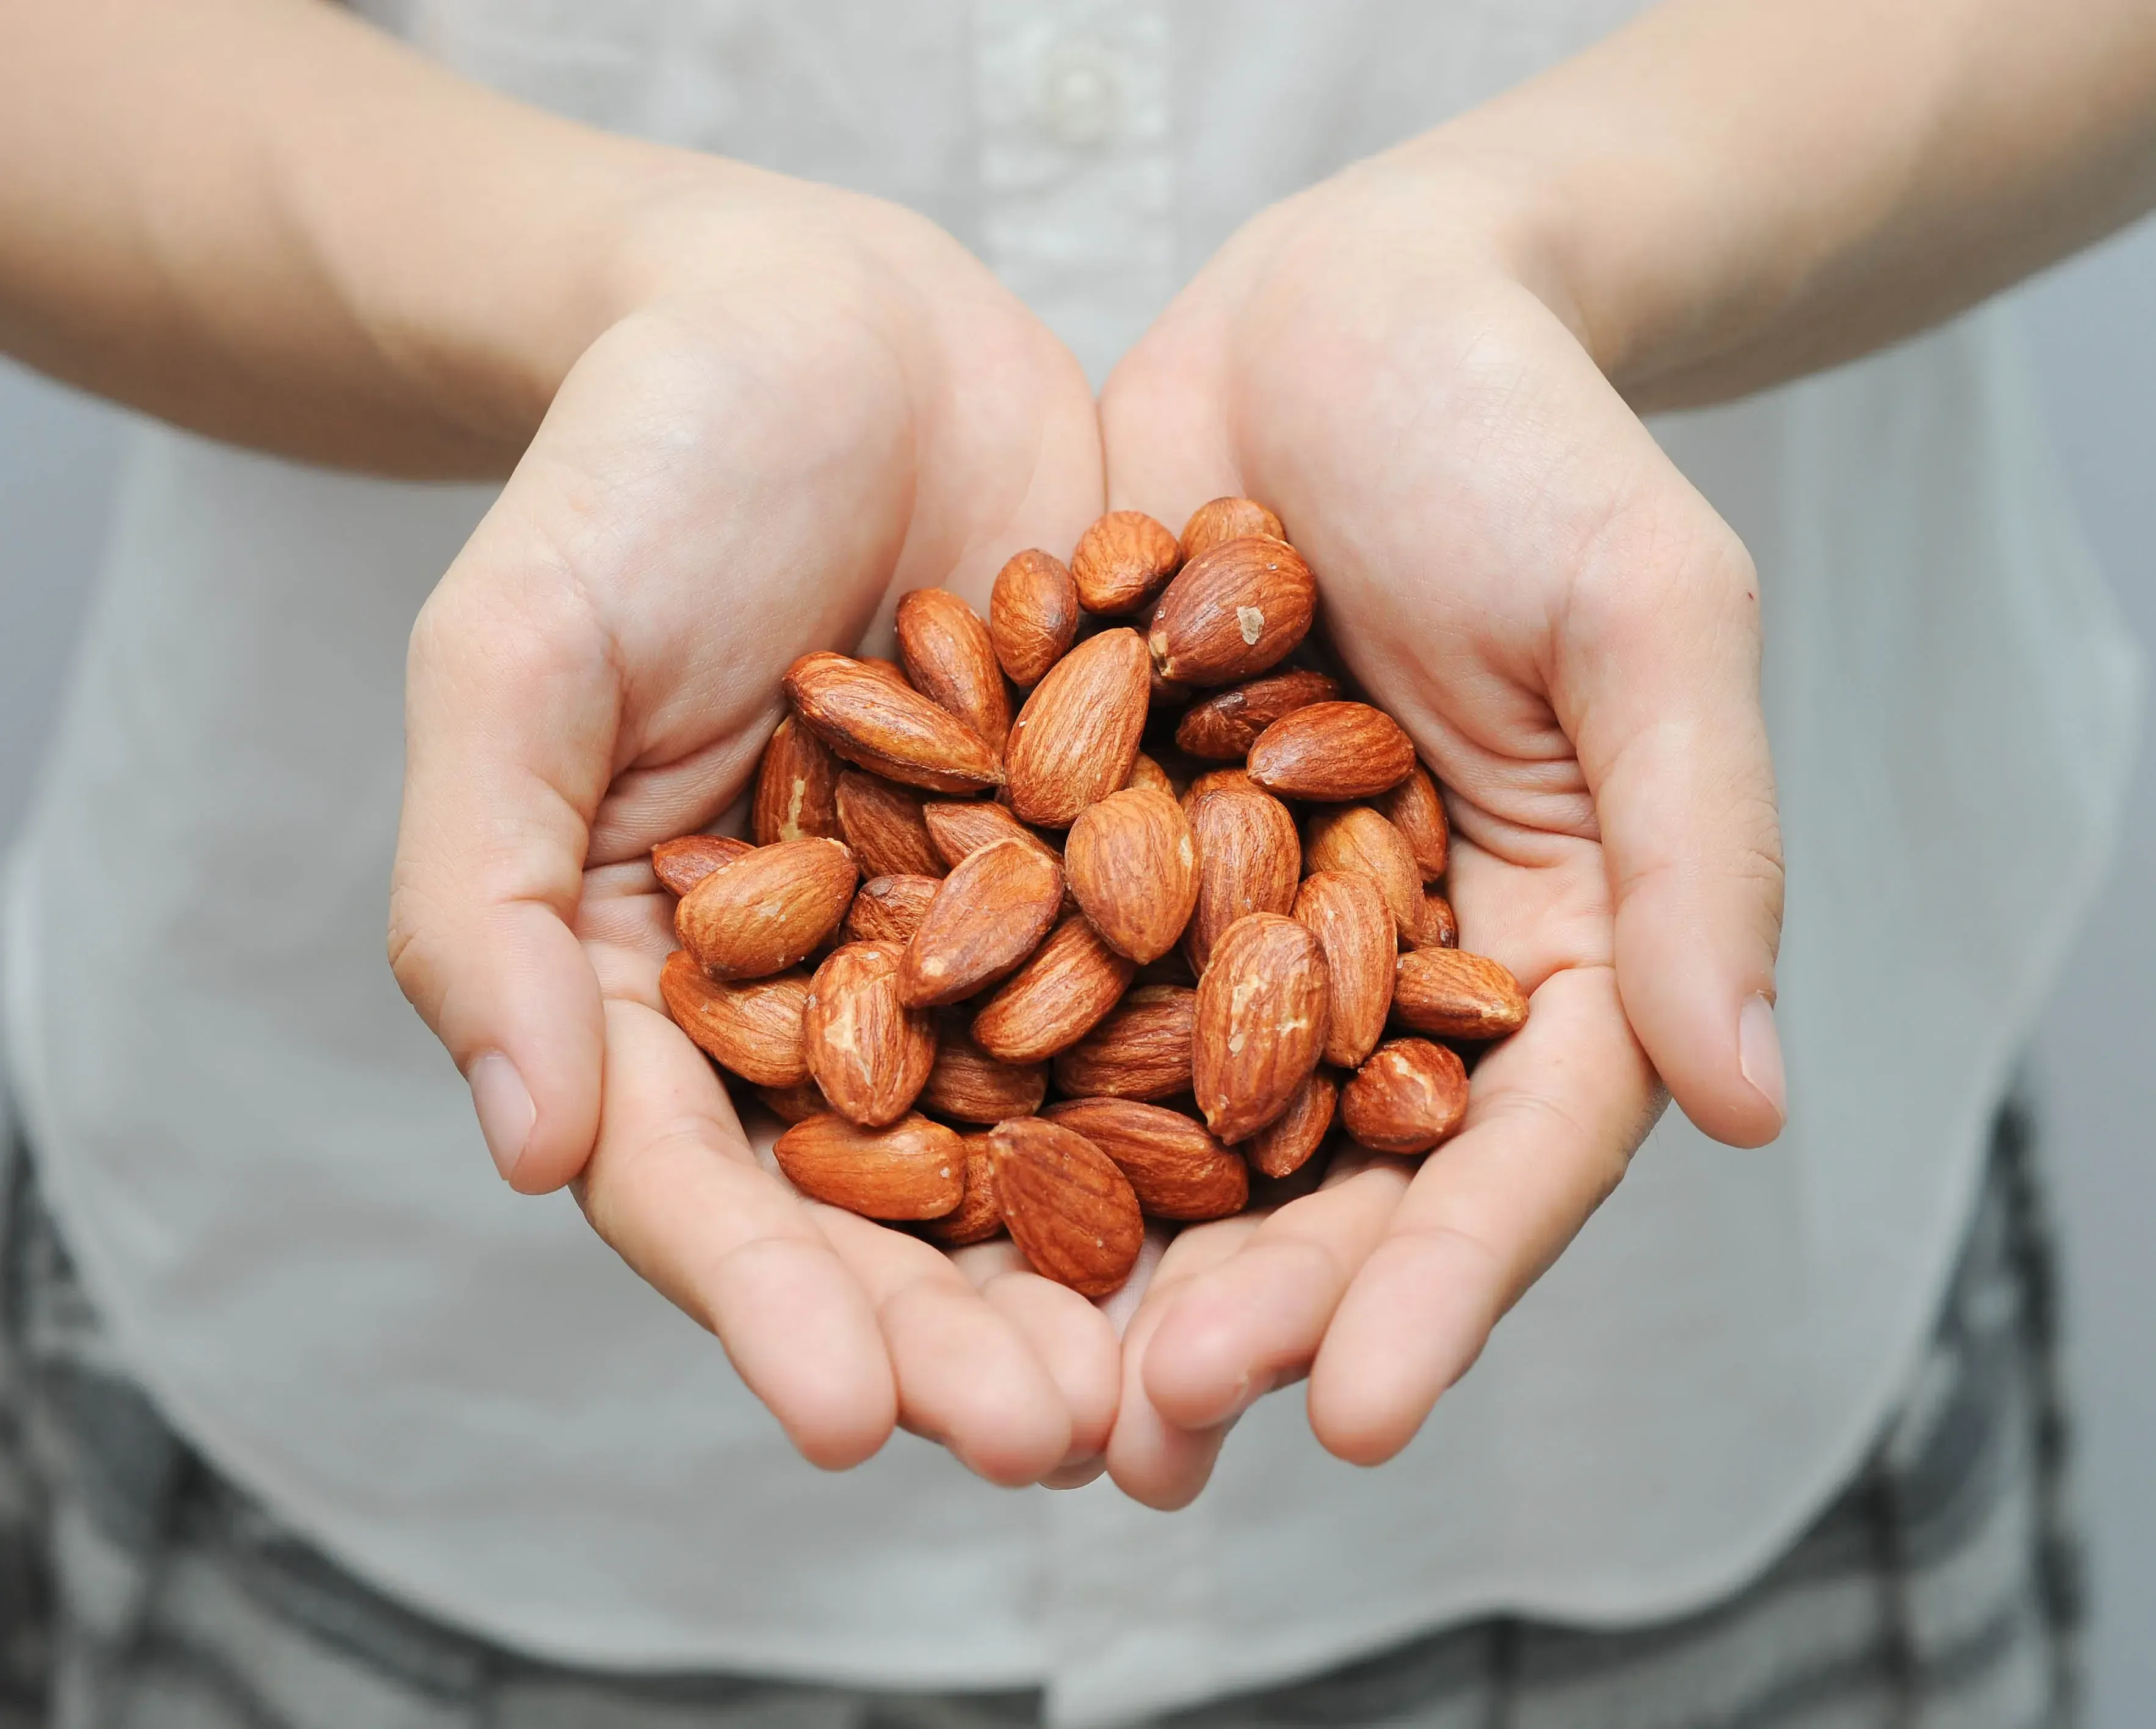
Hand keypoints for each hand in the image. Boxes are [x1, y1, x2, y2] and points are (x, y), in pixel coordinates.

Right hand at [388, 168, 1117, 1485]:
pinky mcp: (1108, 850)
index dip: (771, 1308)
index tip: (855, 1424)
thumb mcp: (517, 654)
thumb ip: (489, 892)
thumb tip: (524, 1144)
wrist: (818, 316)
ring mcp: (978, 930)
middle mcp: (830, 991)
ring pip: (1049, 1127)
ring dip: (1118, 1256)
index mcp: (664, 983)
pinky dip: (1235, 1072)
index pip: (703, 1185)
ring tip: (1199, 1367)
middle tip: (1066, 1439)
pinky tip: (1320, 1159)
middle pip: (891, 1201)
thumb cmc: (631, 467)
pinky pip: (1176, 981)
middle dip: (970, 1330)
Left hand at [1096, 154, 1786, 1505]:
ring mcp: (1236, 925)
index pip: (1503, 1159)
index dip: (1434, 1293)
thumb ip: (1701, 853)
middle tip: (1140, 1434)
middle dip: (1241, 1311)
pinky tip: (895, 1181)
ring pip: (1171, 1125)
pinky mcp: (1104, 854)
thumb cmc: (1530, 441)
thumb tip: (1749, 1099)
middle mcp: (1385, 971)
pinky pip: (1043, 989)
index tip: (1345, 1419)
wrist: (1348, 313)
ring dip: (1100, 1259)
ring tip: (1020, 1394)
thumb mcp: (1646, 621)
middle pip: (1323, 1183)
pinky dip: (982, 1084)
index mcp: (1548, 951)